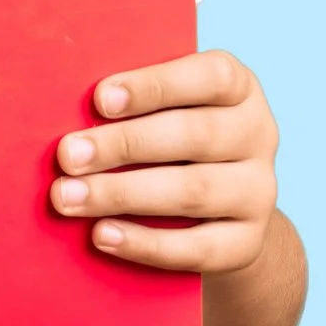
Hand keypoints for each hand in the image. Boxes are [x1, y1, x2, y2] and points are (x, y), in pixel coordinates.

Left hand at [50, 48, 277, 273]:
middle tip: (68, 154)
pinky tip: (102, 234)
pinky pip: (198, 248)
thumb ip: (132, 106)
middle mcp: (258, 135)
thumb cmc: (173, 143)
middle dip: (124, 145)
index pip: (209, 76)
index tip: (100, 99)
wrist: (221, 213)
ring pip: (193, 192)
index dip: (155, 86)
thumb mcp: (166, 111)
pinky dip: (145, 243)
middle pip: (195, 135)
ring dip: (123, 194)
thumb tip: (68, 111)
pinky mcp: (247, 242)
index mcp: (239, 88)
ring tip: (69, 197)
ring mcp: (258, 191)